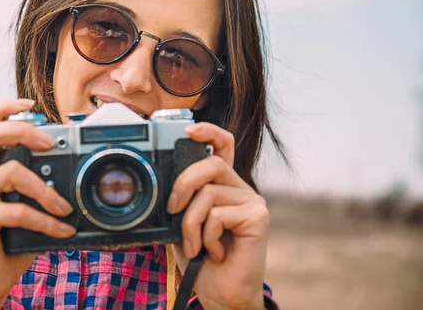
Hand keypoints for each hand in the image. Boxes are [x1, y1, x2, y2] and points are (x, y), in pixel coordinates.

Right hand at [0, 99, 76, 309]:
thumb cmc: (11, 240)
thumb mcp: (27, 206)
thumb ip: (39, 185)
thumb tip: (73, 172)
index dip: (3, 109)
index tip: (31, 107)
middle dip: (21, 130)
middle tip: (49, 143)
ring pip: (11, 171)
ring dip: (46, 189)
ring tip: (65, 207)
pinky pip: (18, 210)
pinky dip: (46, 221)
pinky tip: (62, 231)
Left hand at [167, 122, 267, 309]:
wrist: (221, 293)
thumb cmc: (201, 258)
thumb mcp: (182, 223)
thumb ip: (181, 200)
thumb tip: (164, 183)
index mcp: (223, 186)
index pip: (223, 146)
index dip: (208, 132)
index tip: (187, 130)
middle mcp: (240, 188)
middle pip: (211, 164)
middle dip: (183, 184)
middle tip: (173, 209)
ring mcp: (252, 201)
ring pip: (209, 193)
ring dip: (191, 222)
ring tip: (194, 245)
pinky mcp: (258, 217)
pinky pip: (218, 214)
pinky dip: (207, 236)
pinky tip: (216, 252)